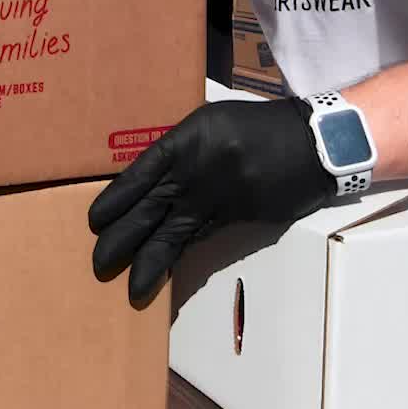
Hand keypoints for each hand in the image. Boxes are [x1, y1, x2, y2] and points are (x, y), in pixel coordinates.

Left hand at [89, 99, 335, 303]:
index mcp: (188, 137)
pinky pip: (202, 237)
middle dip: (123, 236)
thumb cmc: (258, 127)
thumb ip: (182, 150)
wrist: (312, 141)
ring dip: (150, 260)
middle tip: (99, 262)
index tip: (95, 221)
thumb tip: (152, 182)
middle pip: (150, 205)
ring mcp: (218, 193)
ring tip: (131, 286)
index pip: (141, 172)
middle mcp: (198, 166)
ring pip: (175, 231)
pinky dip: (182, 255)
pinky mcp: (238, 215)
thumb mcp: (213, 123)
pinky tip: (164, 271)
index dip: (116, 199)